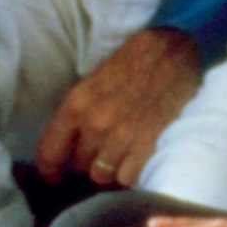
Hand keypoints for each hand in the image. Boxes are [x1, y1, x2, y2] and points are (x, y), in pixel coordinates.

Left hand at [34, 27, 199, 187]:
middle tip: (100, 151)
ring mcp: (123, 135)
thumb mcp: (95, 77)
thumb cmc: (135, 59)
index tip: (56, 175)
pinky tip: (136, 157)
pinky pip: (128, 177)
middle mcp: (96, 123)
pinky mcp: (149, 143)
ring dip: (109, 168)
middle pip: (78, 167)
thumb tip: (68, 142)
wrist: (177, 48)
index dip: (50, 170)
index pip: (49, 154)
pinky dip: (131, 172)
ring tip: (119, 154)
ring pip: (102, 176)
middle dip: (86, 162)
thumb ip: (79, 109)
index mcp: (77, 103)